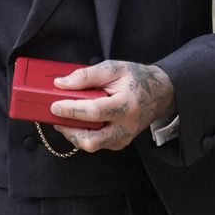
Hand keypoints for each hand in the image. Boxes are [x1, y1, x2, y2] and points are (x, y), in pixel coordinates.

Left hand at [49, 60, 174, 152]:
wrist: (159, 93)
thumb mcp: (113, 68)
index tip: (54, 105)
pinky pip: (97, 144)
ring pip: (92, 145)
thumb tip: (60, 84)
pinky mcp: (120, 142)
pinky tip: (76, 122)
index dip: (72, 110)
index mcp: (127, 105)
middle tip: (56, 116)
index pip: (94, 112)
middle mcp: (126, 127)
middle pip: (91, 141)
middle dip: (69, 131)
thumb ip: (86, 75)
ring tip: (63, 117)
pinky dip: (82, 135)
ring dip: (73, 134)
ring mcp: (124, 138)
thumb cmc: (136, 78)